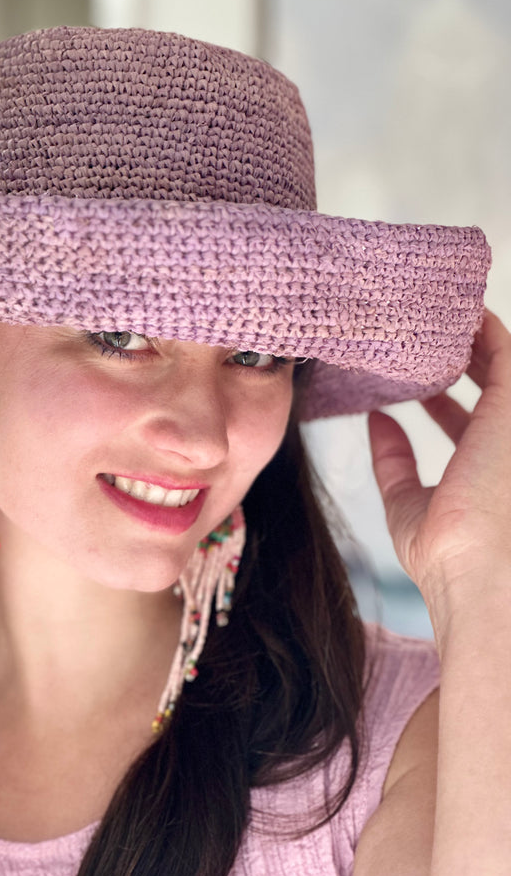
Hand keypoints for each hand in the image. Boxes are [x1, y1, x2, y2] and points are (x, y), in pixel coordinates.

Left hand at [368, 309, 510, 646]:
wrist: (475, 564)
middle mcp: (504, 444)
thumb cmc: (447, 550)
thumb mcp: (407, 501)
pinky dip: (485, 329)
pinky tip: (460, 312)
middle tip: (419, 340)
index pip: (466, 422)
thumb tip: (377, 421)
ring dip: (470, 340)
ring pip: (498, 366)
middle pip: (487, 388)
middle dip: (456, 361)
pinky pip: (504, 351)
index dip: (438, 398)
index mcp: (485, 469)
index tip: (407, 378)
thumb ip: (393, 461)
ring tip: (436, 318)